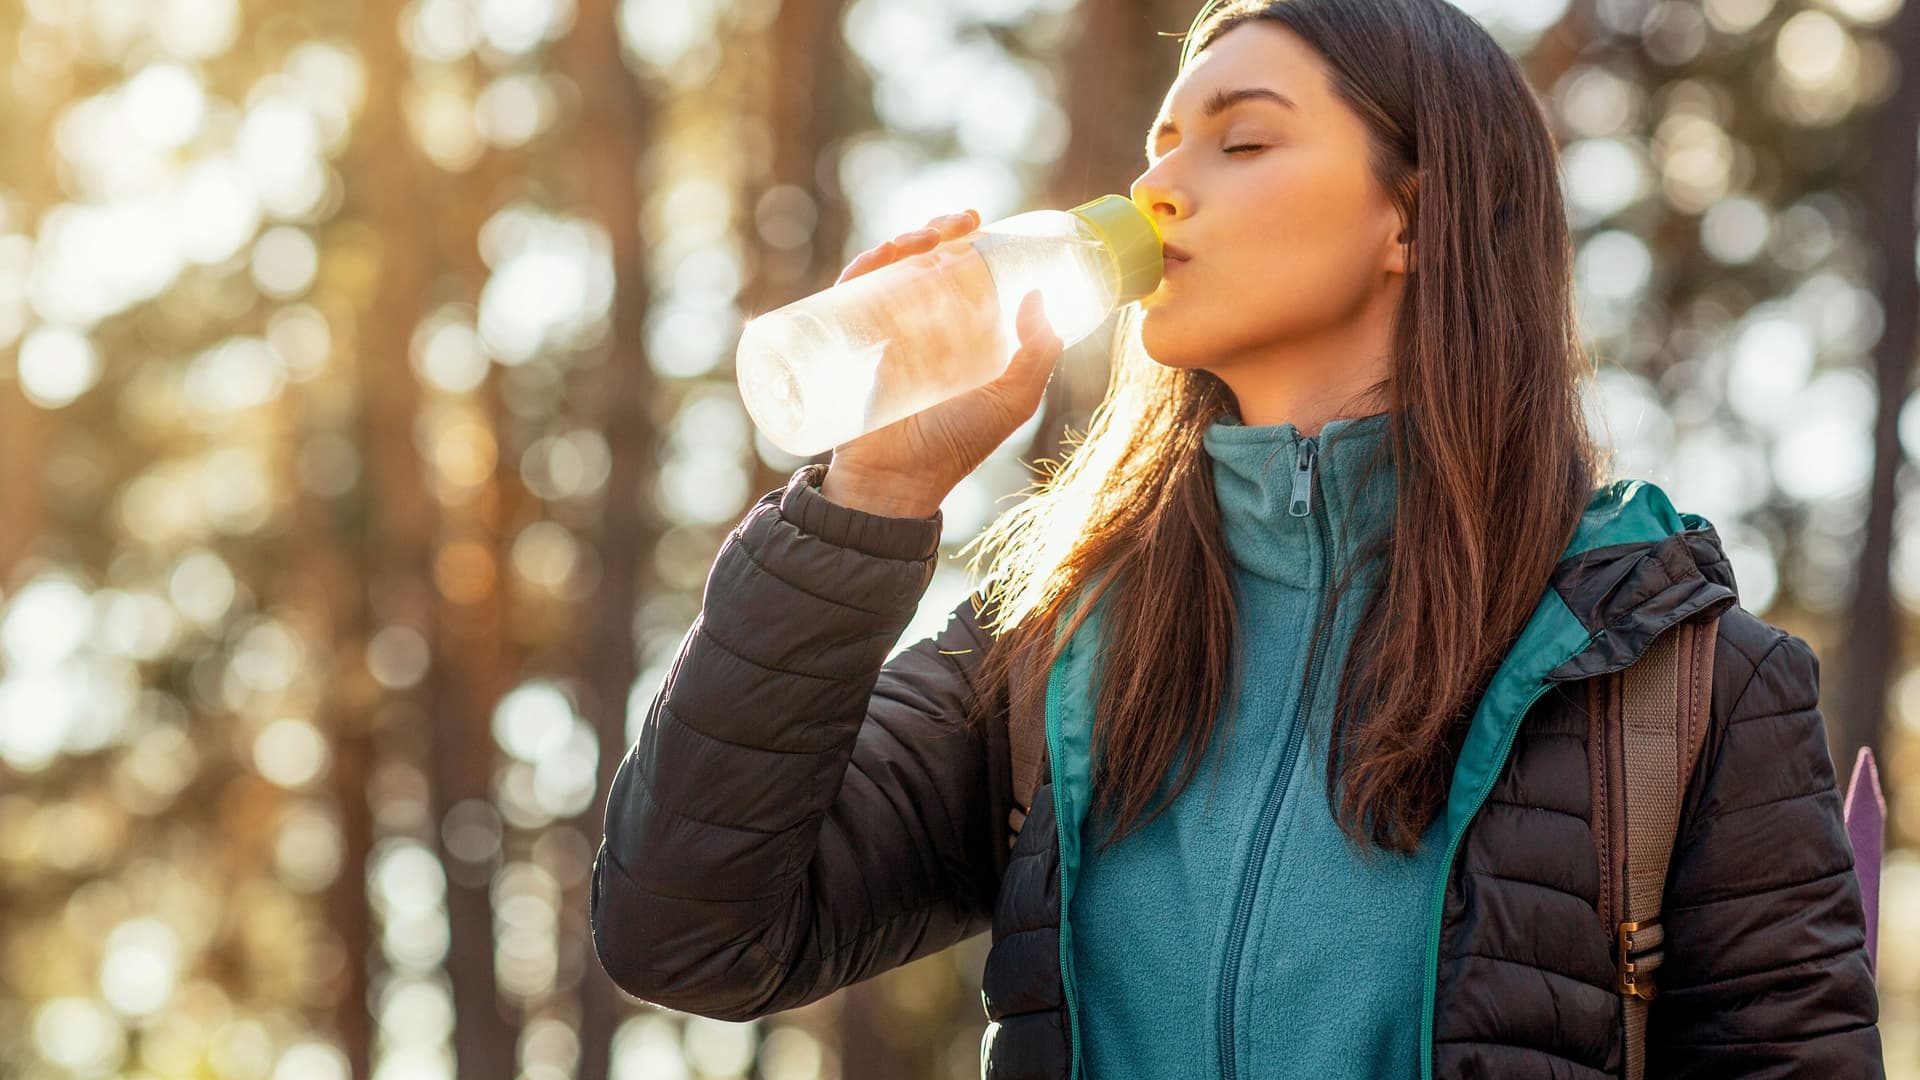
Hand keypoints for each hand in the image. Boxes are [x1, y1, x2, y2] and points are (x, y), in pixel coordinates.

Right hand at [822, 209, 1064, 516]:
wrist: (896, 481)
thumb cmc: (956, 446)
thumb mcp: (1012, 401)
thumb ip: (1038, 355)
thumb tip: (1040, 296)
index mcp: (960, 334)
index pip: (962, 275)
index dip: (969, 244)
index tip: (982, 225)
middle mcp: (921, 327)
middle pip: (925, 262)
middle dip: (940, 232)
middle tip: (963, 223)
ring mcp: (883, 332)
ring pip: (889, 270)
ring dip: (906, 241)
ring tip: (929, 238)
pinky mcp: (850, 342)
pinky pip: (851, 294)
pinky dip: (865, 268)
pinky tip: (888, 256)